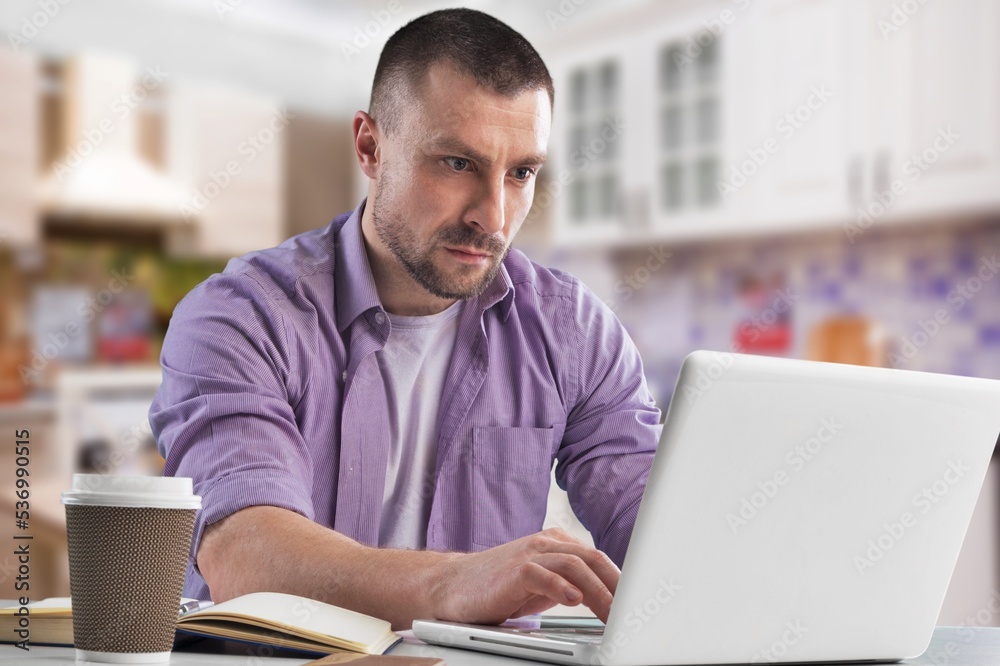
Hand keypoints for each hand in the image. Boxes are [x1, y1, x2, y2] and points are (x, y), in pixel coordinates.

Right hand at [428, 527, 619, 624]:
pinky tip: (573, 599)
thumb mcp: (543, 587)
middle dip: (618, 584)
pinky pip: (541, 573)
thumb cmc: (499, 587)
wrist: (453, 585)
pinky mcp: (513, 570)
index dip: (621, 580)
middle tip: (633, 610)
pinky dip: (560, 586)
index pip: (598, 559)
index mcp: (557, 546)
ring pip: (574, 564)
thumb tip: (609, 603)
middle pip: (593, 558)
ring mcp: (529, 554)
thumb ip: (573, 587)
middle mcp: (546, 544)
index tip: (638, 601)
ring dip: (598, 590)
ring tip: (612, 612)